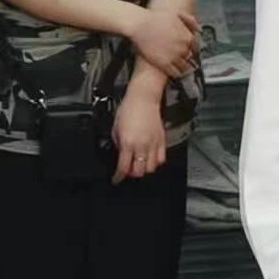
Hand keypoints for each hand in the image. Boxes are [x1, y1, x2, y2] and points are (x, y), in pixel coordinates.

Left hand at [111, 68, 168, 184]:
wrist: (143, 99)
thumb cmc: (128, 110)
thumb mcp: (115, 129)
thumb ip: (119, 145)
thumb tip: (121, 154)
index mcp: (128, 143)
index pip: (123, 168)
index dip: (118, 177)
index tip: (116, 179)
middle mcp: (142, 145)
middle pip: (139, 171)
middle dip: (132, 174)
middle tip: (128, 170)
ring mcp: (153, 143)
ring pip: (151, 167)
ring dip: (144, 168)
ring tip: (139, 164)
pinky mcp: (162, 140)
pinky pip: (161, 158)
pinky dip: (155, 162)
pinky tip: (150, 158)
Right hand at [127, 6, 199, 76]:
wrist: (140, 24)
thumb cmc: (156, 18)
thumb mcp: (179, 16)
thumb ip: (191, 22)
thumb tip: (199, 29)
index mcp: (189, 37)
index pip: (196, 48)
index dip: (192, 49)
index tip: (190, 51)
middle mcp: (184, 48)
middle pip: (191, 57)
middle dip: (187, 57)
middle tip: (184, 59)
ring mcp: (175, 57)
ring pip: (185, 67)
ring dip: (184, 68)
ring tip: (181, 68)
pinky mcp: (164, 64)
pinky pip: (175, 73)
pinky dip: (177, 74)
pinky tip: (175, 72)